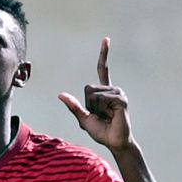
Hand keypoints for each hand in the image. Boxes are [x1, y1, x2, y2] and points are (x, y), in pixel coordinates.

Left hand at [58, 37, 134, 151]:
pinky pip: (101, 99)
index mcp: (104, 92)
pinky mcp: (121, 100)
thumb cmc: (101, 131)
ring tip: (106, 116)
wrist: (114, 142)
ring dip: (95, 108)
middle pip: (87, 88)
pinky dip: (101, 109)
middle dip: (88, 104)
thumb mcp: (83, 118)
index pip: (102, 69)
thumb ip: (73, 106)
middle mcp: (112, 89)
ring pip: (93, 94)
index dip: (104, 54)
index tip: (106, 39)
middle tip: (100, 115)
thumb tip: (60, 94)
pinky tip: (111, 116)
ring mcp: (118, 93)